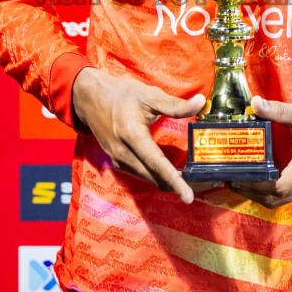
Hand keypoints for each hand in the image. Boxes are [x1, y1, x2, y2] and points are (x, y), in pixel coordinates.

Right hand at [71, 68, 205, 202]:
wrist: (90, 98)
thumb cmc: (120, 94)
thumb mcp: (149, 95)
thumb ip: (175, 105)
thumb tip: (201, 103)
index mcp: (132, 136)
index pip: (157, 164)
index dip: (174, 181)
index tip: (188, 196)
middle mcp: (123, 153)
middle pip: (154, 177)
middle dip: (177, 184)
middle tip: (201, 183)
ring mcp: (118, 160)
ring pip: (148, 178)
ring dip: (167, 181)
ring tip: (189, 179)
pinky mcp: (117, 162)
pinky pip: (141, 174)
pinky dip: (156, 176)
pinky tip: (170, 172)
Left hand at [230, 89, 291, 207]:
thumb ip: (278, 110)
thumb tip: (254, 103)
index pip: (277, 186)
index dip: (254, 186)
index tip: (236, 177)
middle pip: (277, 198)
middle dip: (252, 192)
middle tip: (232, 180)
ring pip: (285, 199)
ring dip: (262, 194)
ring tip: (243, 181)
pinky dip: (275, 192)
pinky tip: (263, 179)